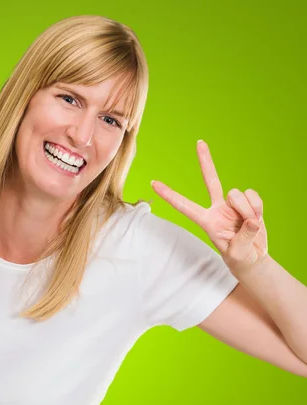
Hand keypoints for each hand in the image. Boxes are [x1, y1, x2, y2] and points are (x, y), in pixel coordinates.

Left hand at [151, 140, 268, 275]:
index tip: (153, 183)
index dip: (169, 195)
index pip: (184, 206)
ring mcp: (232, 204)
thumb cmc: (239, 257)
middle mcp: (217, 208)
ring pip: (237, 194)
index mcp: (206, 221)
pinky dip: (257, 206)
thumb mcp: (238, 253)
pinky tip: (256, 218)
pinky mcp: (247, 202)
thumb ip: (244, 236)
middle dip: (206, 161)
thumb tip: (252, 219)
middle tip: (199, 142)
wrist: (253, 256)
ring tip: (249, 225)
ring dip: (247, 210)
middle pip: (211, 180)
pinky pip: (252, 195)